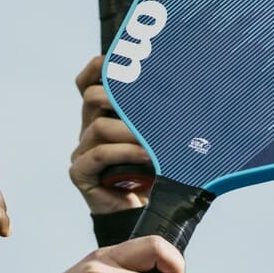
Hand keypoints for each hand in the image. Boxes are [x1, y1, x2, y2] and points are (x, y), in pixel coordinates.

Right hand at [70, 56, 153, 214]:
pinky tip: (146, 156)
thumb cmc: (157, 170)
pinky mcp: (80, 173)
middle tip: (148, 104)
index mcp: (103, 115)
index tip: (117, 60)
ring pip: (98, 127)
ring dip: (129, 131)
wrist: (146, 211)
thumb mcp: (159, 137)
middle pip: (91, 98)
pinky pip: (97, 154)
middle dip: (120, 97)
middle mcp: (89, 130)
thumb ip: (161, 116)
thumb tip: (192, 89)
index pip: (88, 82)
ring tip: (153, 139)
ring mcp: (82, 151)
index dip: (98, 67)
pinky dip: (124, 152)